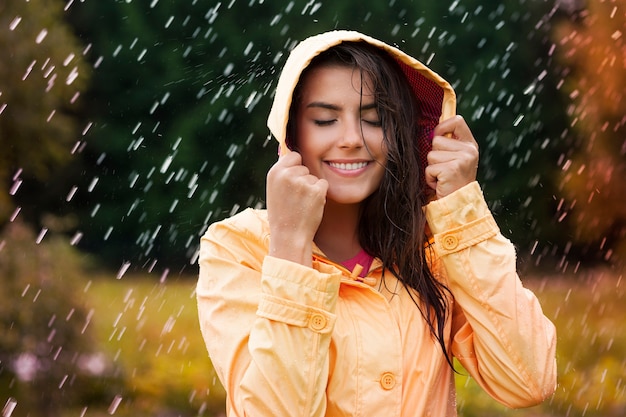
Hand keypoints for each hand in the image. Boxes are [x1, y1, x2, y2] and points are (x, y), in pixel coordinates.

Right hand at [266, 151, 327, 265]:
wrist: (289, 236)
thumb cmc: (282, 214)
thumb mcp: (274, 190)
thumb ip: (283, 173)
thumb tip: (294, 156)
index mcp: (275, 172)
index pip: (293, 155)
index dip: (295, 167)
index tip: (293, 180)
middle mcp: (287, 174)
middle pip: (305, 167)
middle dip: (303, 180)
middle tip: (295, 198)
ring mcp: (303, 182)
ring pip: (314, 177)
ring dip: (311, 188)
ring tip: (301, 204)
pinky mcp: (317, 190)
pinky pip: (323, 184)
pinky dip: (320, 194)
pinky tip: (310, 206)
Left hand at [425, 115, 478, 198]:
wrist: (458, 203)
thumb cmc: (452, 181)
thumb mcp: (455, 158)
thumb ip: (448, 143)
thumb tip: (432, 129)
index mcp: (471, 144)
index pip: (457, 120)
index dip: (443, 126)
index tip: (439, 136)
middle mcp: (469, 150)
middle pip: (436, 140)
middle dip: (434, 155)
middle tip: (444, 169)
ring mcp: (462, 159)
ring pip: (431, 154)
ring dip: (432, 168)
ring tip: (442, 177)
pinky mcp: (452, 169)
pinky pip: (429, 168)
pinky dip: (430, 178)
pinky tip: (440, 183)